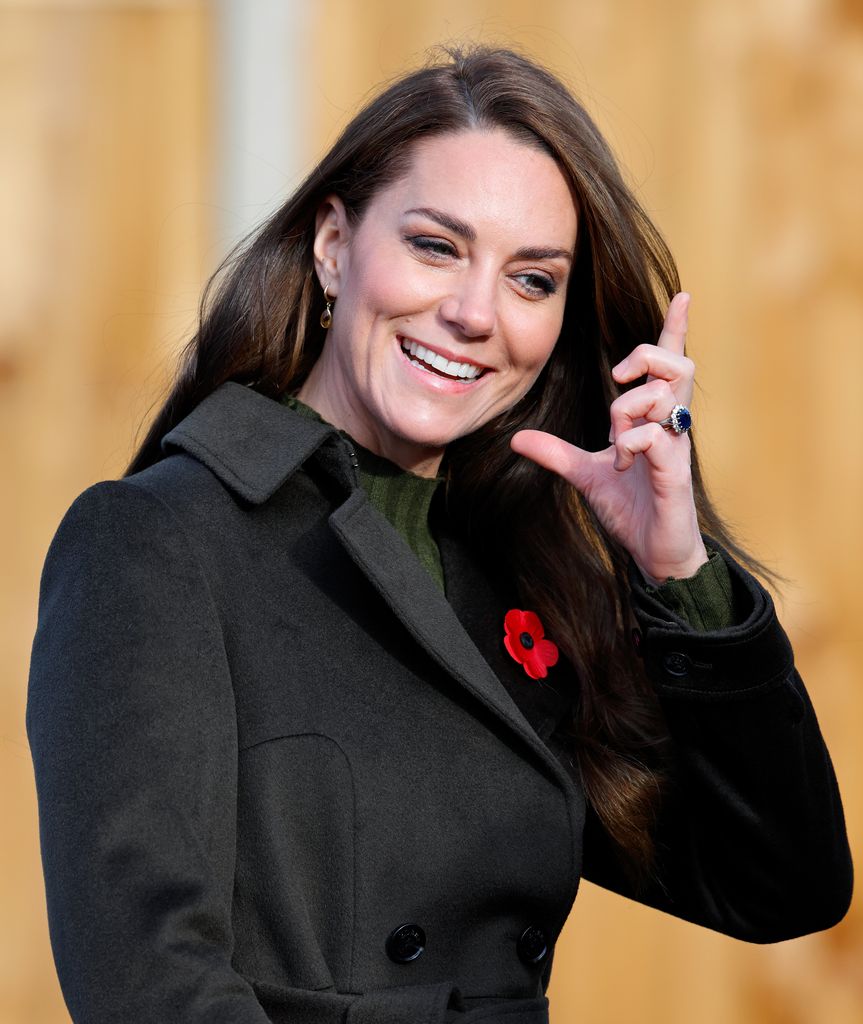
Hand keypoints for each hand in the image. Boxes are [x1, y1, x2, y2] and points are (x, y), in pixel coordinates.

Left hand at [511, 292, 707, 584]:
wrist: (653, 551)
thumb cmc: (631, 508)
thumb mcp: (585, 474)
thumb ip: (556, 453)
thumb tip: (517, 438)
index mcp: (652, 418)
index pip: (667, 365)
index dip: (675, 330)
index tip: (683, 296)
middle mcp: (670, 425)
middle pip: (677, 363)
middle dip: (645, 358)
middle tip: (617, 379)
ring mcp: (676, 446)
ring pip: (665, 395)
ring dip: (630, 408)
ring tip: (615, 440)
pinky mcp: (676, 472)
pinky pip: (656, 436)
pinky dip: (630, 443)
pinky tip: (621, 463)